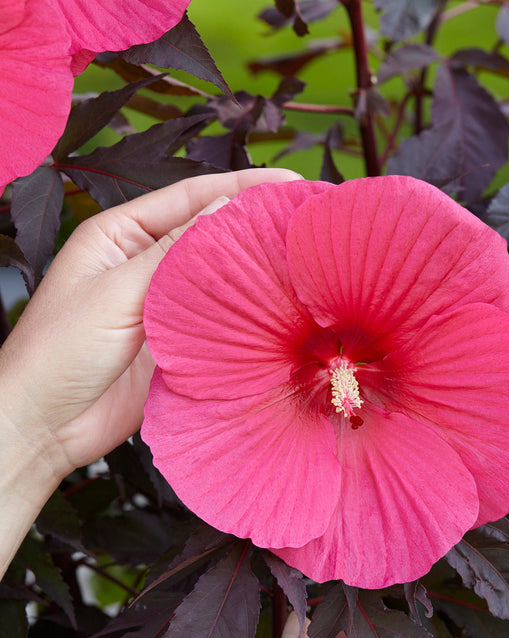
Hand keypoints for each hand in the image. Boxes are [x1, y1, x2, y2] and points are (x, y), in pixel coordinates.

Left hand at [0, 168, 300, 479]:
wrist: (46, 428)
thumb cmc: (58, 352)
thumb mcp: (115, 292)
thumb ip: (172, 253)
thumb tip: (226, 208)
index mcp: (120, 236)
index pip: (188, 198)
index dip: (240, 186)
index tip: (288, 182)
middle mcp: (144, 265)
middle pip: (208, 236)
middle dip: (253, 225)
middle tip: (305, 219)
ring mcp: (162, 306)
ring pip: (216, 280)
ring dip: (254, 271)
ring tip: (301, 259)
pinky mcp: (176, 344)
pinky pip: (216, 321)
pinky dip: (244, 314)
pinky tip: (276, 307)